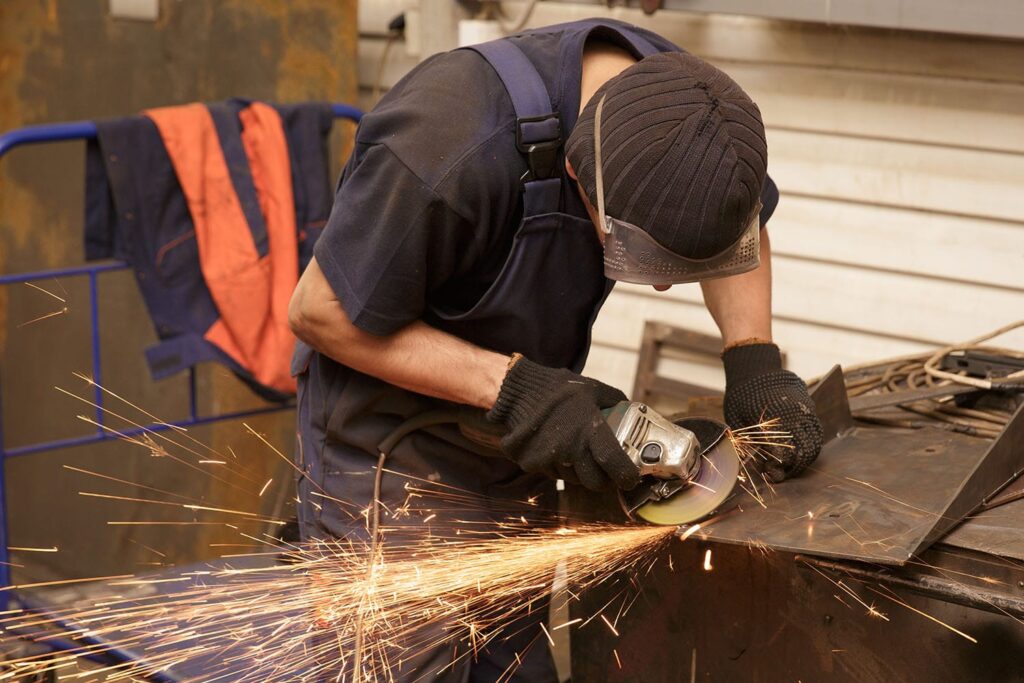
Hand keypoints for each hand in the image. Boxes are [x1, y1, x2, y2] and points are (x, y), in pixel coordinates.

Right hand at [486, 356, 639, 491]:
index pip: (613, 463)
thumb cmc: (560, 389)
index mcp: (588, 429)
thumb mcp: (593, 389)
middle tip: (606, 472)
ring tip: (580, 454)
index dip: (626, 476)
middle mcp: (569, 448)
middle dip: (603, 480)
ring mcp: (549, 458)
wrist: (520, 390)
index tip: (631, 479)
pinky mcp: (532, 463)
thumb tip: (636, 413)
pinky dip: (561, 467)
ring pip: (573, 480)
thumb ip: (615, 402)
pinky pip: (554, 474)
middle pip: (594, 482)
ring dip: (580, 473)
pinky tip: (559, 450)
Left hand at [722, 343, 822, 481]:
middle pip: (804, 452)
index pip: (785, 455)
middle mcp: (795, 416)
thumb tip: (760, 467)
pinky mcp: (810, 406)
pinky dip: (810, 445)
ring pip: (814, 443)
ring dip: (804, 458)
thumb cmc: (741, 396)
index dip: (779, 469)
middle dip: (794, 468)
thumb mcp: (738, 421)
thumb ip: (751, 444)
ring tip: (790, 465)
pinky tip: (798, 452)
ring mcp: (805, 411)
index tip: (770, 474)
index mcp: (776, 421)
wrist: (754, 368)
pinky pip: (816, 431)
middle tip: (781, 473)